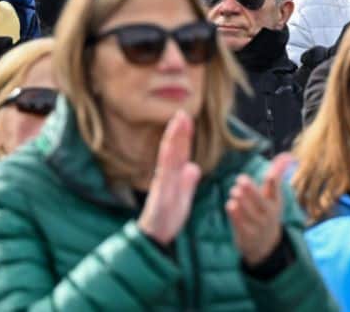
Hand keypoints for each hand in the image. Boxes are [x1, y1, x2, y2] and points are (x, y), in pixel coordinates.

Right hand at [138, 110, 201, 245]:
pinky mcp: (160, 193)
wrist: (156, 238)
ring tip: (177, 122)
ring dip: (172, 138)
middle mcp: (166, 176)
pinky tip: (169, 146)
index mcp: (172, 177)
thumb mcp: (183, 198)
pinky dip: (166, 158)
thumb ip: (188, 182)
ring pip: (168, 156)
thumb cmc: (167, 219)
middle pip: (173, 149)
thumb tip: (193, 167)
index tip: (187, 118)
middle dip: (178, 131)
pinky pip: (163, 172)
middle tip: (182, 112)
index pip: (180, 153)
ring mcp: (162, 183)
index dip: (184, 136)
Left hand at [226, 153, 293, 266]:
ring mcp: (258, 226)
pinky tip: (230, 205)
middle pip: (261, 202)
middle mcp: (268, 214)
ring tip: (234, 191)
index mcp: (275, 201)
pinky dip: (235, 215)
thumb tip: (289, 155)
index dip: (274, 183)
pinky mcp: (247, 235)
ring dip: (242, 202)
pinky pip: (241, 225)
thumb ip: (278, 173)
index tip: (270, 175)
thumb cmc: (267, 211)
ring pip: (250, 213)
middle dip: (252, 191)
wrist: (265, 245)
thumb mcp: (274, 195)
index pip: (276, 191)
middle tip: (241, 179)